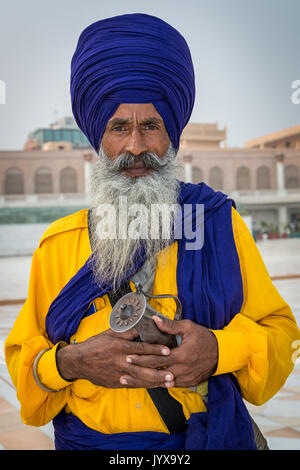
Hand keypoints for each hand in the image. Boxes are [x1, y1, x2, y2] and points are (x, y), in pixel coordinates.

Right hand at [56, 327, 174, 388]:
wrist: (78, 361)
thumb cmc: (94, 345)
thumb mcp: (109, 334)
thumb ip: (126, 332)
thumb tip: (141, 327)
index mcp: (119, 347)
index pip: (141, 349)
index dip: (155, 350)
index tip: (167, 351)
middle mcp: (120, 361)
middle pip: (143, 367)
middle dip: (159, 371)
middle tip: (172, 373)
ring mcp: (118, 374)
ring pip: (140, 379)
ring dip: (156, 381)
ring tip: (169, 382)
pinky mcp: (116, 383)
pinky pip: (133, 384)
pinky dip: (145, 385)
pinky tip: (155, 386)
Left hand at [122, 316, 218, 387]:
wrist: (221, 353)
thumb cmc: (204, 338)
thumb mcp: (188, 327)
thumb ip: (170, 325)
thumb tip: (155, 319)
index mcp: (180, 355)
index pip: (156, 358)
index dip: (141, 358)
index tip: (128, 357)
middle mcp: (181, 369)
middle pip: (155, 373)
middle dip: (138, 373)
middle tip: (122, 373)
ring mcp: (185, 378)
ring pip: (161, 382)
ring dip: (145, 382)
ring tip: (129, 381)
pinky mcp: (188, 383)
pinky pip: (169, 385)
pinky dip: (158, 384)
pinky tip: (145, 384)